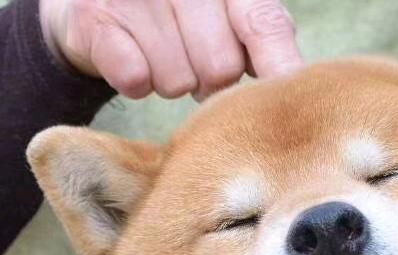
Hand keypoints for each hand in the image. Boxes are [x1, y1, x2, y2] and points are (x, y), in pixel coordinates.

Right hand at [39, 0, 303, 100]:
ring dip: (173, 82)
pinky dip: (137, 83)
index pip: (265, 27)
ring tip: (162, 58)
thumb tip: (297, 84)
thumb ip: (266, 42)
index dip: (277, 68)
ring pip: (177, 80)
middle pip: (220, 69)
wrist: (100, 9)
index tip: (285, 100)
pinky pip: (135, 79)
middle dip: (210, 82)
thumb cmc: (183, 23)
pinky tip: (133, 60)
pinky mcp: (97, 18)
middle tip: (194, 63)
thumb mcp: (229, 21)